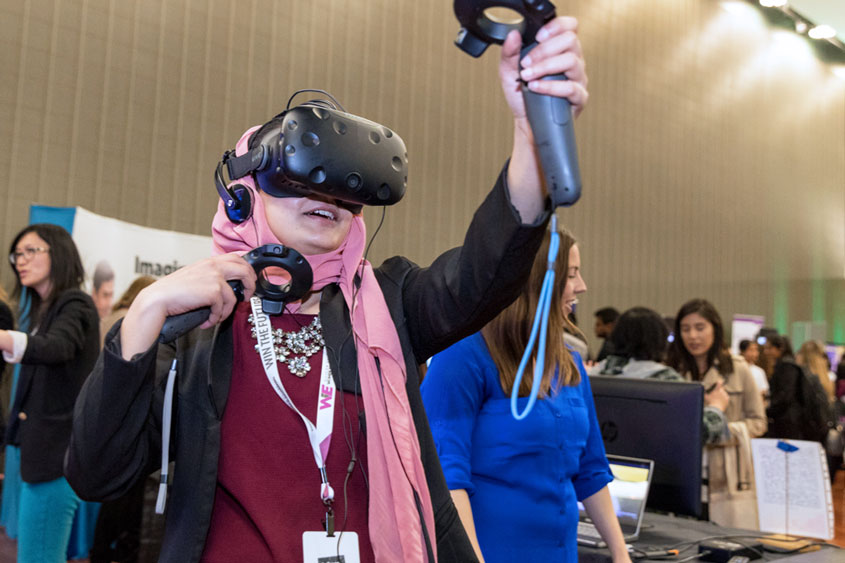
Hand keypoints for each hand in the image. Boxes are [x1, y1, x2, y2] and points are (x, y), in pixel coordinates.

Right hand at [120, 253, 256, 358]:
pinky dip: (216, 317)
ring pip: (234, 295)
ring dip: (227, 311)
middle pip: (244, 269)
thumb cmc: (172, 292)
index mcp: (208, 261)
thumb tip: (224, 288)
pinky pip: (223, 308)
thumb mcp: (194, 277)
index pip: (236, 257)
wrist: (158, 299)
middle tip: (247, 296)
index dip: (246, 269)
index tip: (248, 281)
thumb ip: (209, 277)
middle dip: (251, 284)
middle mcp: (213, 266)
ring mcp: (214, 278)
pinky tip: (207, 321)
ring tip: (217, 317)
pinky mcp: (213, 291)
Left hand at [499, 16, 587, 127]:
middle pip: (570, 40)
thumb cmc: (522, 96)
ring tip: (527, 77)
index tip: (538, 37)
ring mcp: (578, 78)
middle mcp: (573, 61)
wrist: (526, 123)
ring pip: (571, 61)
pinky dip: (550, 87)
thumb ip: (509, 53)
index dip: (556, 26)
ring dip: (545, 67)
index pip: (570, 27)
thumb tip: (513, 35)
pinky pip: (571, 87)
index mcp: (561, 50)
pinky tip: (536, 88)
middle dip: (544, 50)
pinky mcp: (579, 97)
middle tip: (525, 63)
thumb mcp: (509, 72)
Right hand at [705, 381, 730, 411]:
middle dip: (720, 390)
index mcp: (717, 389)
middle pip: (722, 389)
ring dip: (722, 395)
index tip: (719, 381)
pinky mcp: (727, 399)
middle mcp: (722, 391)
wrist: (716, 409)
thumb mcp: (705, 397)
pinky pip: (726, 397)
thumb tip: (702, 388)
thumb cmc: (710, 402)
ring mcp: (725, 395)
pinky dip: (724, 399)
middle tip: (716, 394)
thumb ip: (705, 392)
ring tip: (718, 399)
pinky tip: (721, 401)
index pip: (719, 383)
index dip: (719, 382)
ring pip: (724, 393)